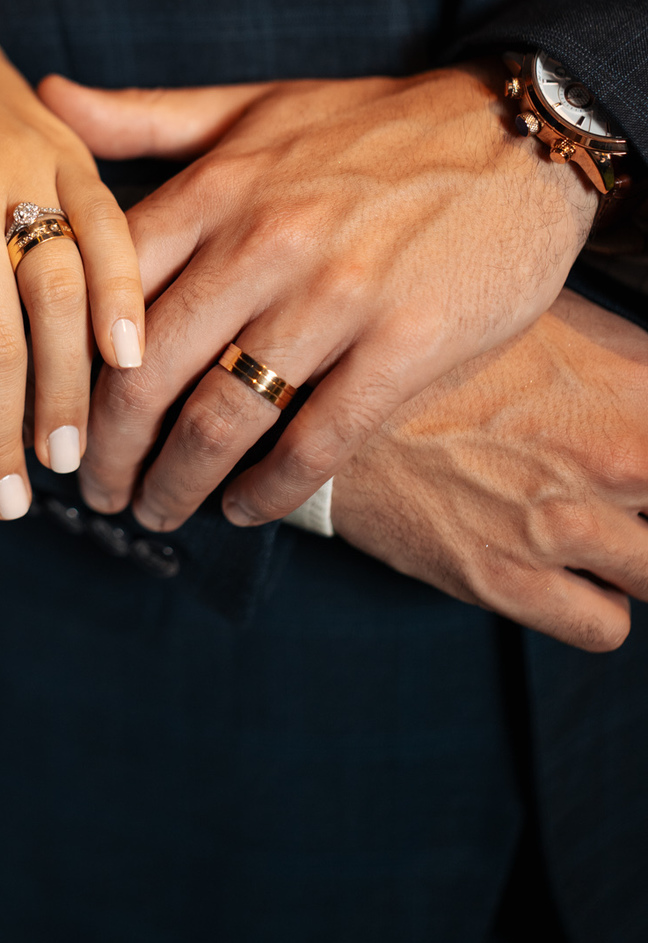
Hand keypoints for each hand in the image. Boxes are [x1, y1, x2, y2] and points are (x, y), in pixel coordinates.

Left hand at [39, 69, 595, 529]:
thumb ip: (145, 116)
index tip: (47, 405)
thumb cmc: (372, 123)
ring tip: (155, 510)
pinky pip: (318, 442)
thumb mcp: (251, 104)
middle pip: (146, 371)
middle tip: (90, 487)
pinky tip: (245, 509)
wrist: (516, 133)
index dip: (61, 361)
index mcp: (218, 187)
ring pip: (222, 418)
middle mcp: (265, 242)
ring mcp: (337, 297)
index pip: (102, 288)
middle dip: (105, 447)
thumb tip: (46, 95)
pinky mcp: (407, 345)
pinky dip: (270, 491)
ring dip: (175, 482)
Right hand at [326, 289, 647, 651]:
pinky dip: (594, 604)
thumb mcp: (546, 315)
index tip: (638, 452)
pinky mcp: (508, 580)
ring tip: (591, 527)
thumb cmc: (438, 345)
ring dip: (628, 556)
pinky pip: (605, 627)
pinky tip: (561, 567)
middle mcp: (610, 459)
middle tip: (611, 491)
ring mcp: (559, 525)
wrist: (326, 390)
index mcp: (628, 387)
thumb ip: (625, 356)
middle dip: (644, 502)